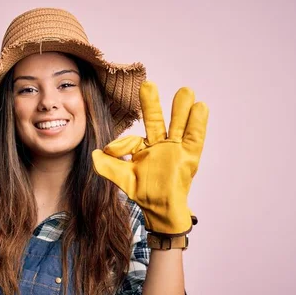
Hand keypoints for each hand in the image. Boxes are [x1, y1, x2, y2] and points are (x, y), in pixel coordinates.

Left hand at [92, 81, 208, 234]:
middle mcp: (160, 143)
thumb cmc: (144, 193)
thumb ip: (107, 167)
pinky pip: (194, 137)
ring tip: (185, 90)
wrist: (160, 210)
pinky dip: (197, 123)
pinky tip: (200, 107)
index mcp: (144, 147)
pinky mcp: (190, 155)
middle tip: (147, 84)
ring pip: (178, 124)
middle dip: (152, 104)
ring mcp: (176, 148)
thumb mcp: (123, 178)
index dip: (122, 145)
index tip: (111, 151)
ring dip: (181, 108)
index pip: (132, 139)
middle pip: (156, 120)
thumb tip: (95, 153)